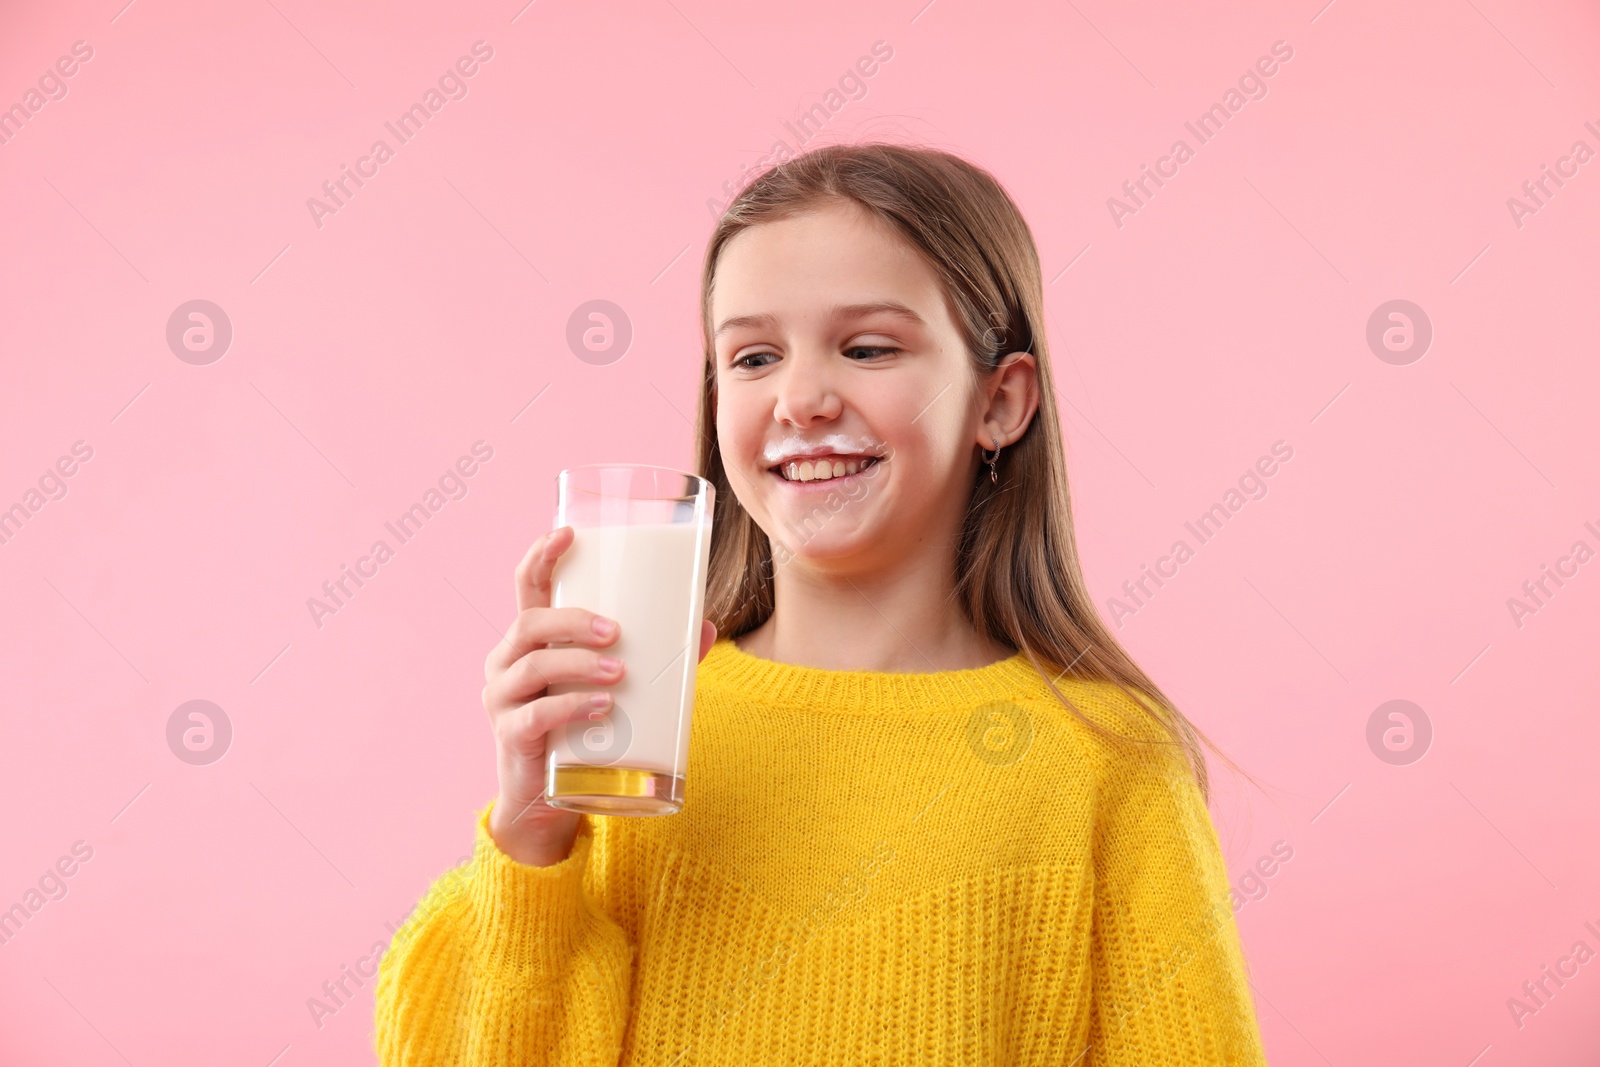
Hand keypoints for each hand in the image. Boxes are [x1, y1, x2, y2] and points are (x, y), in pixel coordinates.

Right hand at [482, 525, 716, 865]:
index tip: (566, 532)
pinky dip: (570, 708)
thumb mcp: (616, 683)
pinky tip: (601, 707)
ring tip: (619, 672)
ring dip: (578, 664)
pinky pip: (535, 717)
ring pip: (531, 666)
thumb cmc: (583, 725)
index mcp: (532, 638)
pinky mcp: (511, 737)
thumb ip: (658, 654)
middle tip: (616, 631)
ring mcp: (503, 699)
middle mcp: (507, 660)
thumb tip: (707, 625)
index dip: (541, 555)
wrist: (551, 797)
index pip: (527, 585)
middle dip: (573, 621)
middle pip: (529, 622)